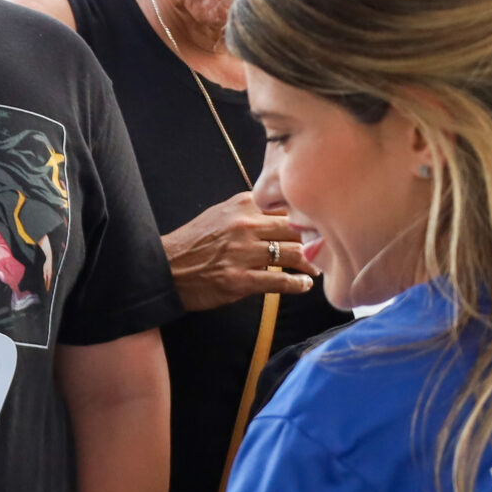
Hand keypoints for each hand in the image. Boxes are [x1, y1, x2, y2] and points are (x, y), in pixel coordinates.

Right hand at [162, 193, 312, 311]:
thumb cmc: (193, 243)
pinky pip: (279, 281)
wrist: (164, 269)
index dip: (308, 216)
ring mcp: (242, 254)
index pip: (287, 206)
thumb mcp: (220, 213)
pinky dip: (298, 284)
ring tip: (317, 267)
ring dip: (311, 262)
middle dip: (316, 239)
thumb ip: (249, 209)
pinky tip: (304, 285)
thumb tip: (279, 208)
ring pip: (293, 254)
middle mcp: (244, 226)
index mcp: (242, 206)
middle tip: (327, 248)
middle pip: (296, 229)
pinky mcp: (239, 280)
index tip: (320, 225)